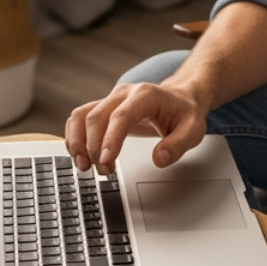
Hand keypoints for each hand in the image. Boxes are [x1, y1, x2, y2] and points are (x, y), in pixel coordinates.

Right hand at [65, 82, 207, 173]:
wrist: (180, 98)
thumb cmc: (184, 113)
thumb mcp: (193, 130)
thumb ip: (177, 145)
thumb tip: (159, 159)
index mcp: (145, 96)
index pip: (120, 117)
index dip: (109, 140)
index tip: (105, 161)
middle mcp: (124, 94)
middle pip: (96, 117)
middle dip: (93, 148)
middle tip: (103, 172)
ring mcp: (111, 99)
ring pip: (81, 116)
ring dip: (77, 142)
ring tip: (84, 166)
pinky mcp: (103, 107)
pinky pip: (79, 118)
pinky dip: (74, 136)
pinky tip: (79, 155)